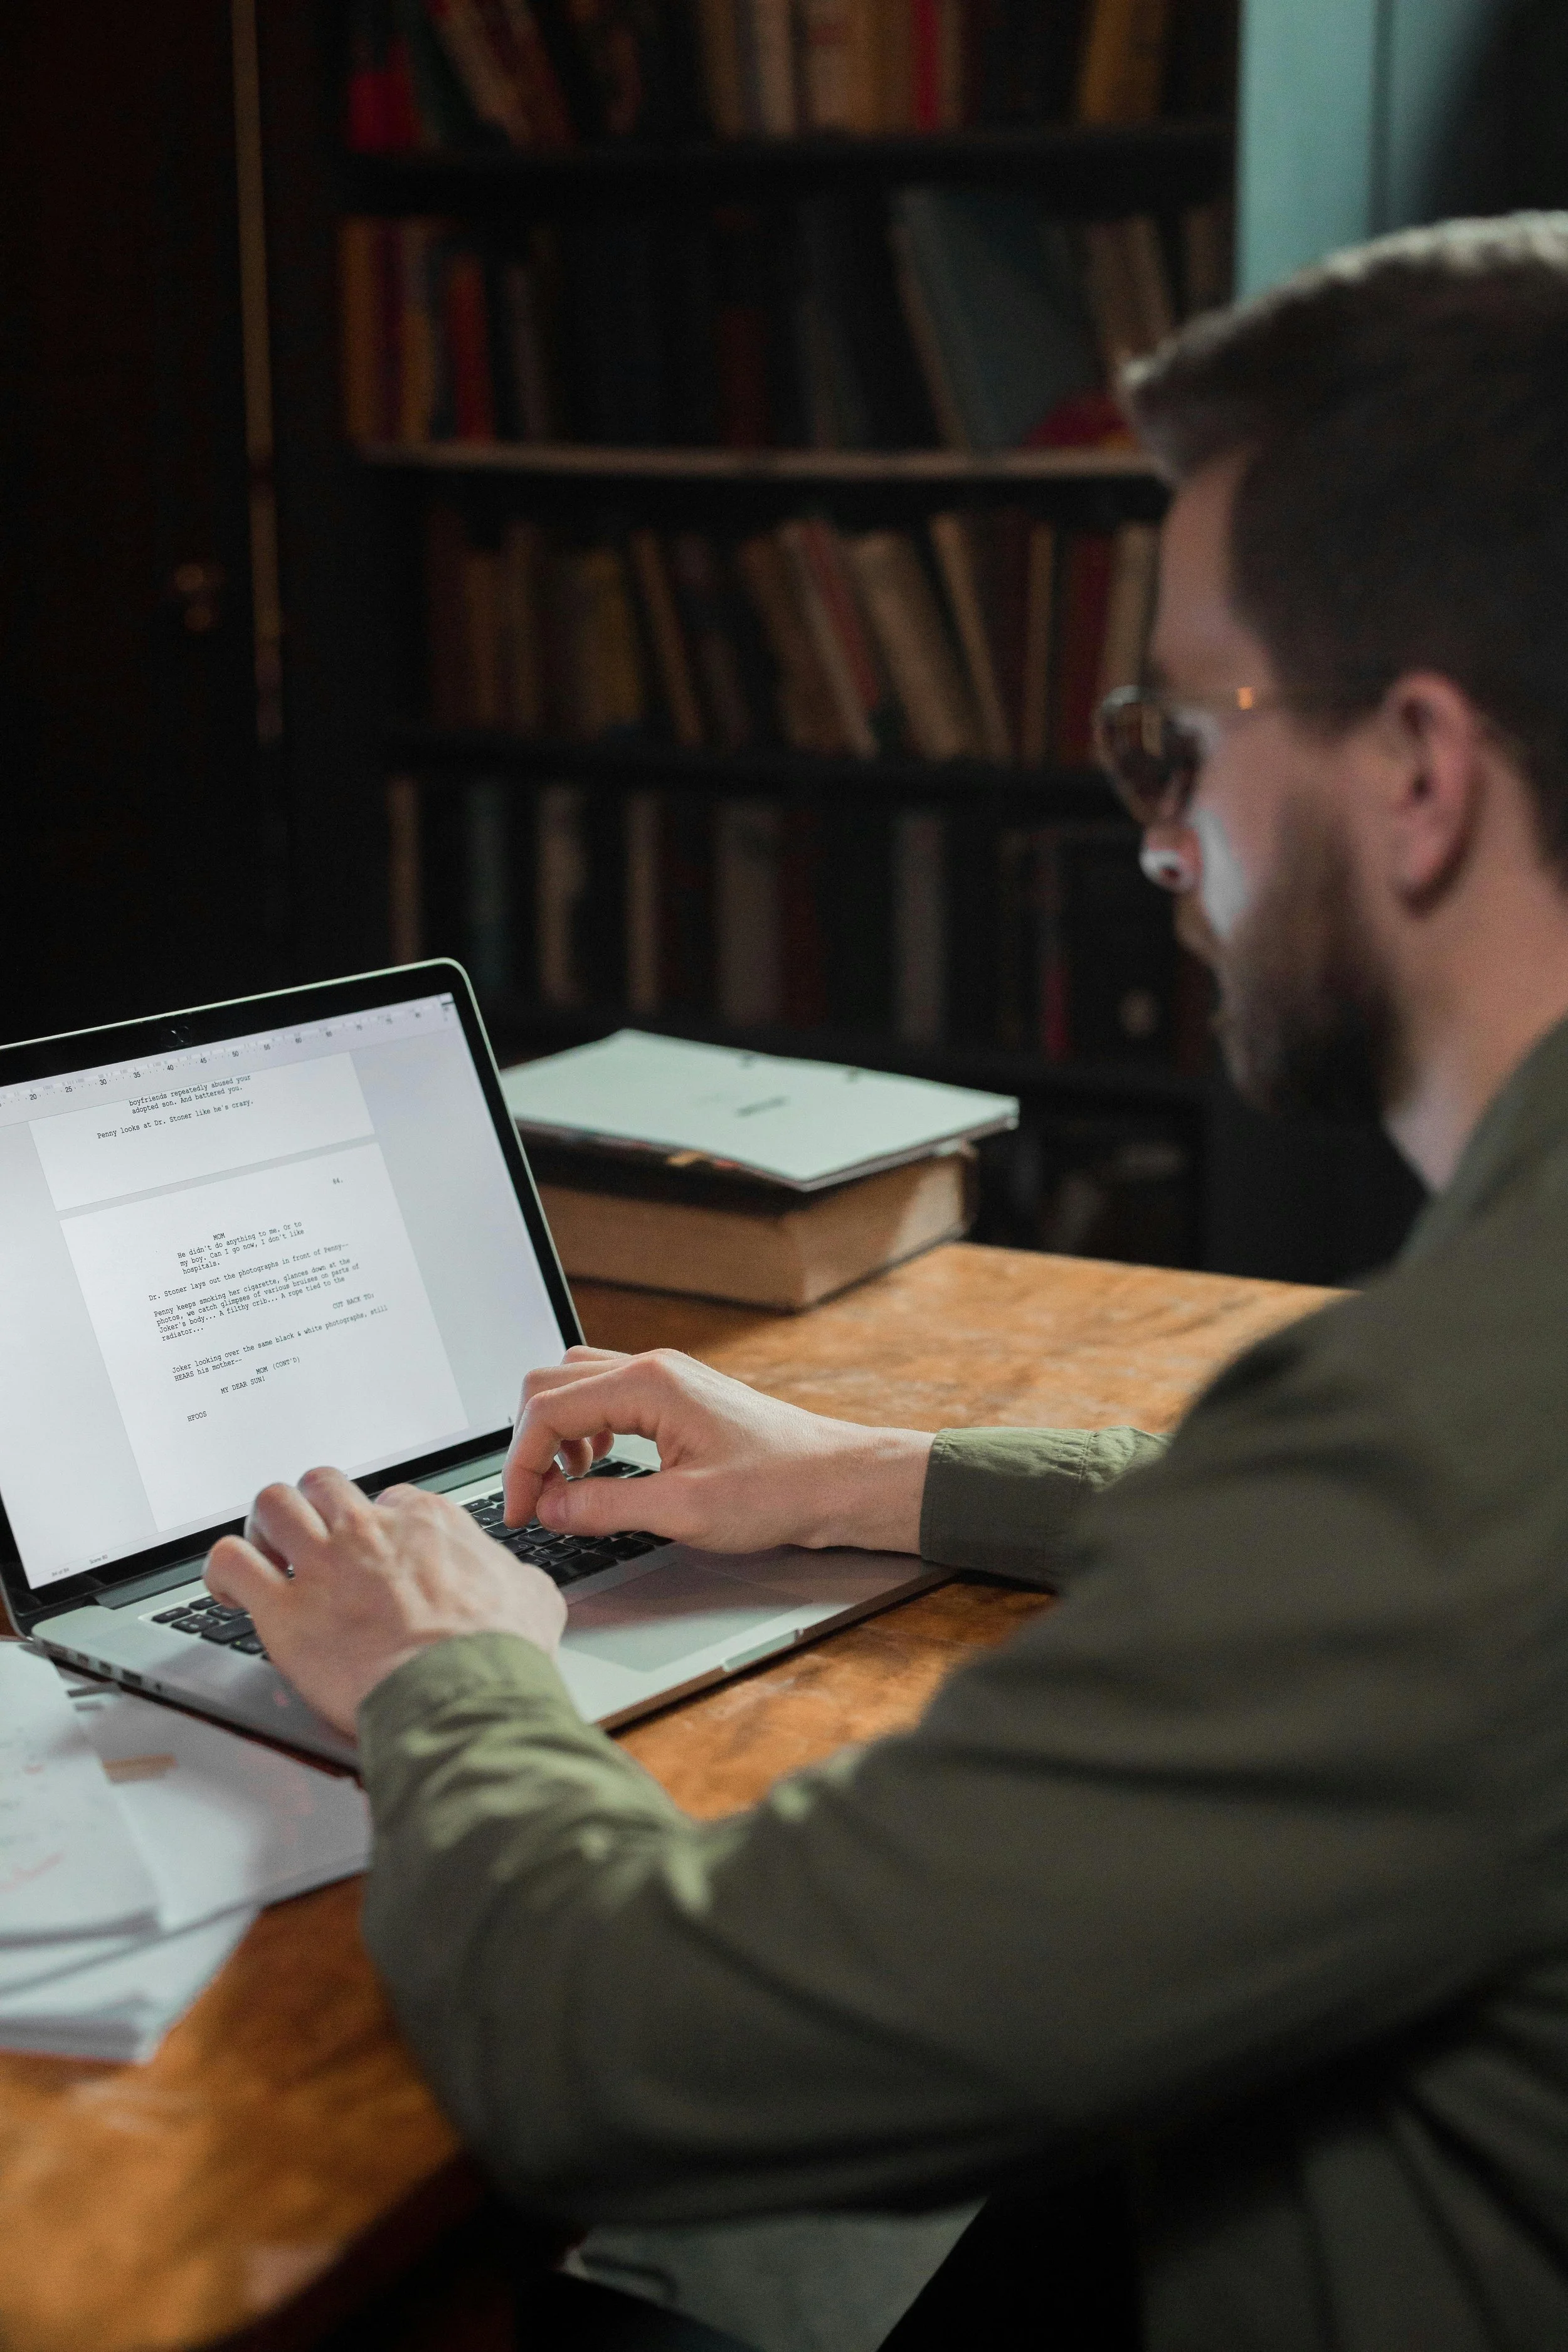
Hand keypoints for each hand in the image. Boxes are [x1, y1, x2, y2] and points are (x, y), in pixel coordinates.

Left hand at [206, 1466, 565, 1734]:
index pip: (389, 1498)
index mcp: (427, 1522)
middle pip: (321, 1485)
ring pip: (271, 1505)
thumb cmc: (498, 1653)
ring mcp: (324, 1565)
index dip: (378, 1526)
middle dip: (312, 1508)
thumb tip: (516, 1582)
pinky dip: (224, 1572)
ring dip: (265, 1528)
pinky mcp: (285, 1611)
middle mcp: (370, 1530)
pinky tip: (232, 1590)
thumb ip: (511, 1574)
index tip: (373, 1553)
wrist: (465, 1695)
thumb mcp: (532, 1595)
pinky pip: (230, 1563)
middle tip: (311, 1541)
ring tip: (267, 1556)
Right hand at [504, 1346, 931, 1556]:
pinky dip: (586, 1429)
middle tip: (536, 1502)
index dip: (520, 1465)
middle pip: (549, 1385)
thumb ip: (605, 1506)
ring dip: (556, 1433)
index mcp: (648, 1384)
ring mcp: (666, 1379)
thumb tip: (548, 1508)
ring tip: (567, 1486)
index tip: (521, 1514)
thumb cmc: (779, 1489)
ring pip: (576, 1385)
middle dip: (529, 1444)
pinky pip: (608, 1396)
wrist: (840, 1480)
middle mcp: (653, 1369)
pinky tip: (601, 1466)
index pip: (547, 1410)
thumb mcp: (684, 1511)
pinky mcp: (679, 1398)